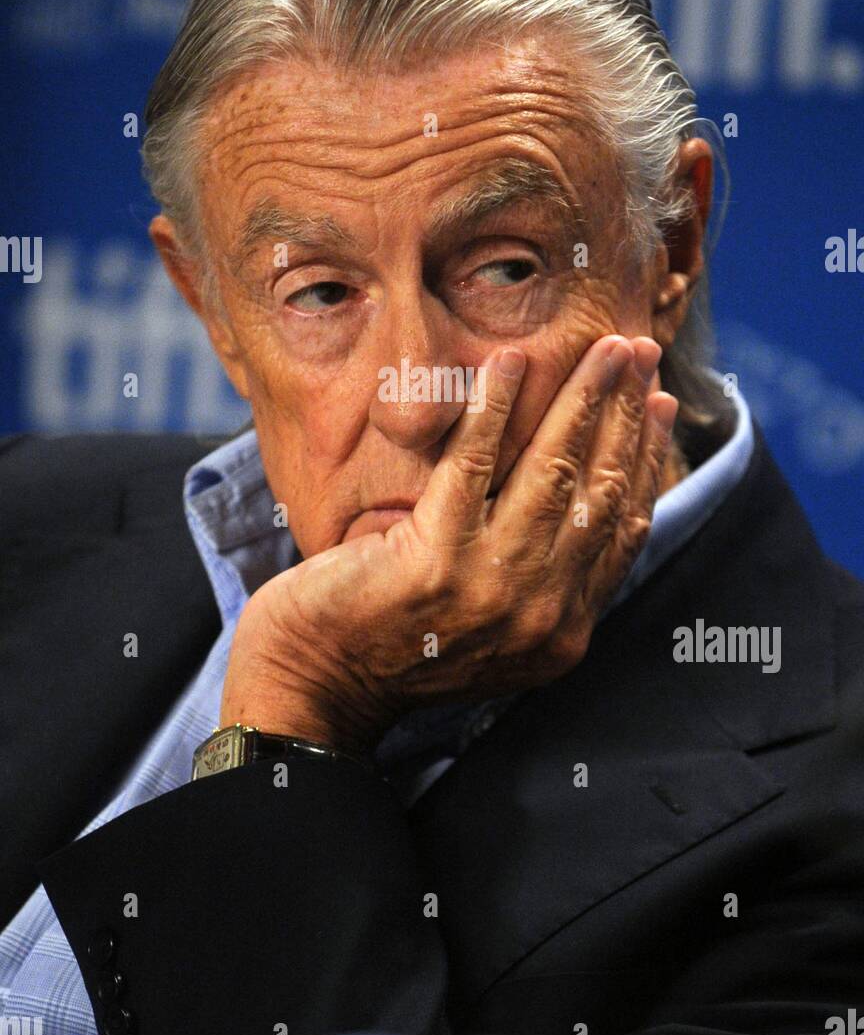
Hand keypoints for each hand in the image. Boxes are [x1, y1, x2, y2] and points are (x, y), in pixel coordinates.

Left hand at [220, 335, 677, 754]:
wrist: (314, 688)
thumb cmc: (395, 646)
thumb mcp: (492, 628)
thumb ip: (539, 580)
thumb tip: (578, 497)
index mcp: (562, 632)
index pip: (623, 529)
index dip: (647, 459)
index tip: (659, 402)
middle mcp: (541, 615)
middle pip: (600, 492)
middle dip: (627, 413)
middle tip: (641, 350)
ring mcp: (491, 589)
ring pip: (553, 472)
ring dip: (583, 399)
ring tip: (603, 345)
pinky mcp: (435, 560)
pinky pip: (473, 465)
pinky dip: (494, 408)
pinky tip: (511, 362)